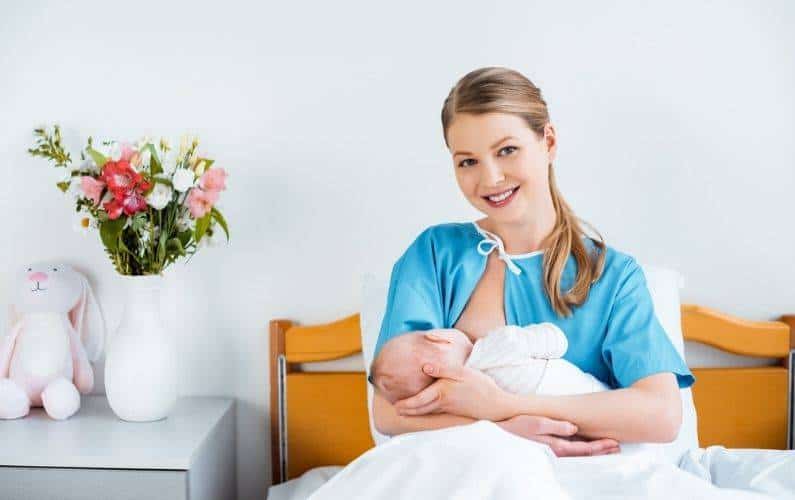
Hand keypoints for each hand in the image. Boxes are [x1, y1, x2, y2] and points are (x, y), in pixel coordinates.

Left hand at [393, 362, 512, 420]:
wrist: (495, 405)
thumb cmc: (480, 386)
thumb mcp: (462, 372)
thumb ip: (442, 368)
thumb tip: (424, 366)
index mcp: (441, 392)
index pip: (419, 400)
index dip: (406, 403)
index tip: (395, 405)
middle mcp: (443, 403)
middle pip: (420, 409)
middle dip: (407, 410)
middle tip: (396, 410)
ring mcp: (449, 409)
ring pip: (428, 411)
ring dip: (415, 412)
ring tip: (405, 412)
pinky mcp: (455, 411)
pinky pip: (436, 412)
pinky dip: (426, 412)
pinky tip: (426, 409)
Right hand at [497, 415, 619, 456]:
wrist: (498, 432)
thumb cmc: (516, 426)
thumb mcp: (535, 423)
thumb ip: (556, 426)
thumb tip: (574, 428)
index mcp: (556, 446)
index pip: (584, 449)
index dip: (600, 446)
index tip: (614, 444)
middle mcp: (556, 452)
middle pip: (584, 454)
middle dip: (601, 451)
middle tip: (618, 447)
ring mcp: (551, 451)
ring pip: (578, 454)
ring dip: (593, 451)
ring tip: (607, 448)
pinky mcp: (547, 448)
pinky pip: (569, 450)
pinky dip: (581, 449)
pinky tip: (584, 445)